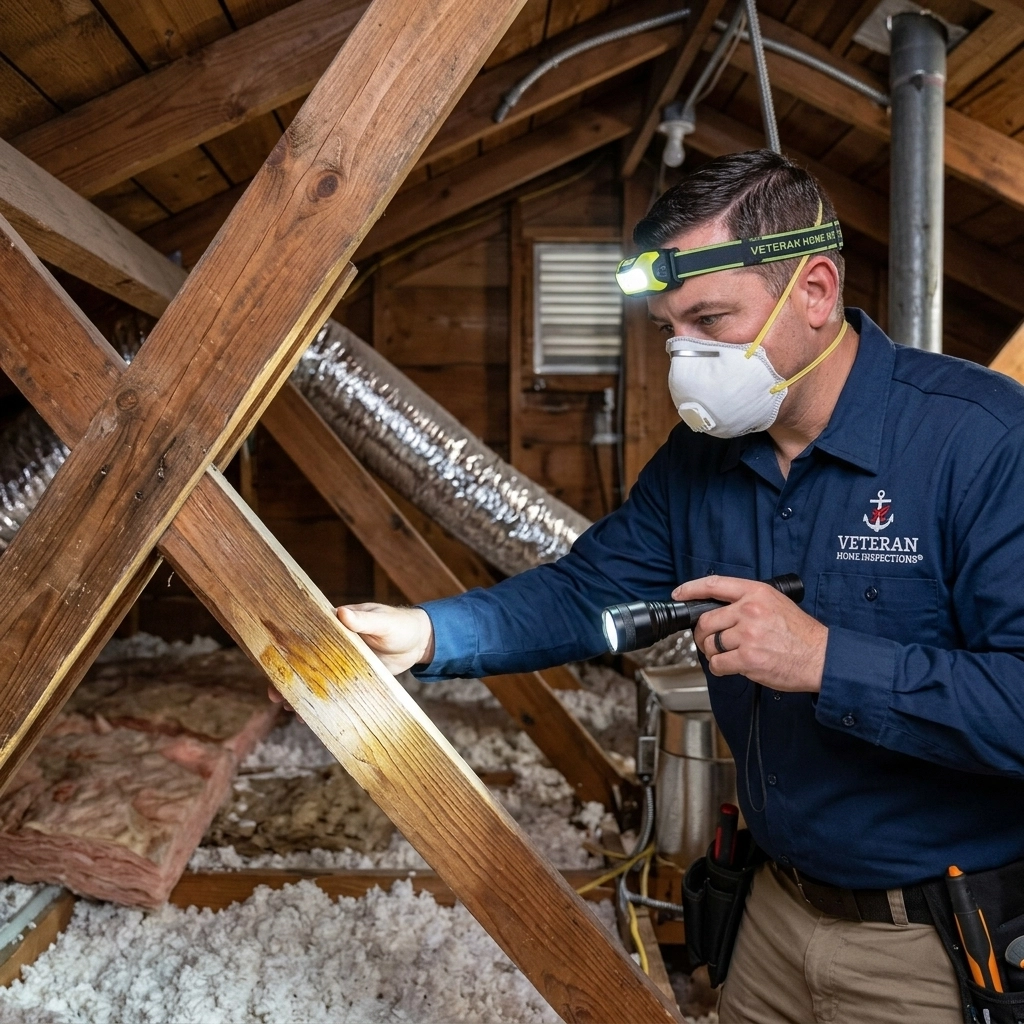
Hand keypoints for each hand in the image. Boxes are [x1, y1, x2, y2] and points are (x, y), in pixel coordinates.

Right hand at [266, 603, 434, 705]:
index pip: (305, 636)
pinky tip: (313, 717)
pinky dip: (325, 702)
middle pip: (306, 661)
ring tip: (289, 709)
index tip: (272, 661)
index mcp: (337, 625)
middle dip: (289, 677)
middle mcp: (335, 645)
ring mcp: (343, 663)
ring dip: (303, 693)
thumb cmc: (400, 624)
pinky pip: (335, 691)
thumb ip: (364, 619)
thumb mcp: (382, 621)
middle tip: (274, 693)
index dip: (288, 649)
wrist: (420, 642)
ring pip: (318, 679)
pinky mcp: (354, 678)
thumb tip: (342, 613)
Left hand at [673, 575, 826, 692]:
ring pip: (710, 644)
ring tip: (728, 655)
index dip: (691, 589)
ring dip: (714, 653)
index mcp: (756, 593)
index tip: (679, 594)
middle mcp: (750, 610)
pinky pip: (718, 663)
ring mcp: (748, 634)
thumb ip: (748, 602)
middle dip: (702, 634)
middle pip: (706, 621)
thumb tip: (719, 610)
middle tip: (709, 641)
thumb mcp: (776, 603)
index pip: (715, 585)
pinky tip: (732, 666)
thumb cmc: (800, 634)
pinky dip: (720, 668)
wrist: (821, 657)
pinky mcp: (748, 658)